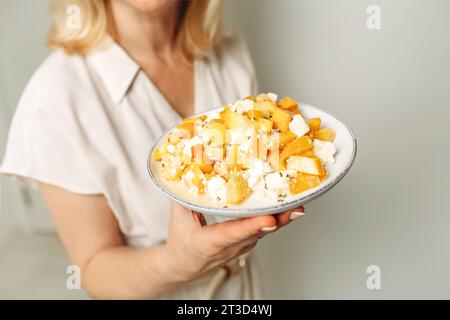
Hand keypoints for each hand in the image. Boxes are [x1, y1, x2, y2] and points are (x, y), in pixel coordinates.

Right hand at [162, 203, 304, 281]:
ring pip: (265, 232)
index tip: (268, 221)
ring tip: (297, 202)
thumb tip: (190, 169)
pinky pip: (265, 230)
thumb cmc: (181, 241)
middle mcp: (229, 247)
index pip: (231, 234)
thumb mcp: (178, 218)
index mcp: (208, 243)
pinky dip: (277, 219)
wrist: (183, 264)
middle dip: (279, 220)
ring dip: (282, 218)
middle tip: (296, 206)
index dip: (251, 227)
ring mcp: (241, 247)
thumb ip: (185, 195)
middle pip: (258, 233)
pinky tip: (287, 206)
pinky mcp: (248, 243)